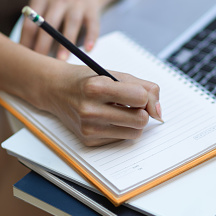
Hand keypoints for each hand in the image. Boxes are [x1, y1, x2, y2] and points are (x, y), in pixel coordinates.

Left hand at [20, 0, 121, 58]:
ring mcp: (77, 3)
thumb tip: (25, 57)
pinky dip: (90, 37)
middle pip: (50, 22)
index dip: (27, 42)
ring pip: (72, 23)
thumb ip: (35, 31)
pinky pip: (92, 25)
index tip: (26, 60)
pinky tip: (88, 50)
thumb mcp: (44, 14)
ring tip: (61, 60)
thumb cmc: (58, 12)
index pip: (31, 23)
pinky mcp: (92, 10)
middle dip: (44, 44)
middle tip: (41, 64)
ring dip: (66, 43)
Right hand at [41, 62, 161, 145]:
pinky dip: (119, 129)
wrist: (56, 90)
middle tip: (130, 104)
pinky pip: (120, 139)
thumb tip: (159, 112)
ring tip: (120, 110)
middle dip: (141, 111)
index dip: (143, 96)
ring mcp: (88, 128)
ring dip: (133, 122)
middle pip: (140, 120)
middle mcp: (90, 110)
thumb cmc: (88, 80)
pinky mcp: (88, 141)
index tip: (136, 93)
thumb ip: (144, 88)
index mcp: (96, 88)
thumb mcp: (115, 74)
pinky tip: (106, 118)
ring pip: (134, 133)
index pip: (140, 98)